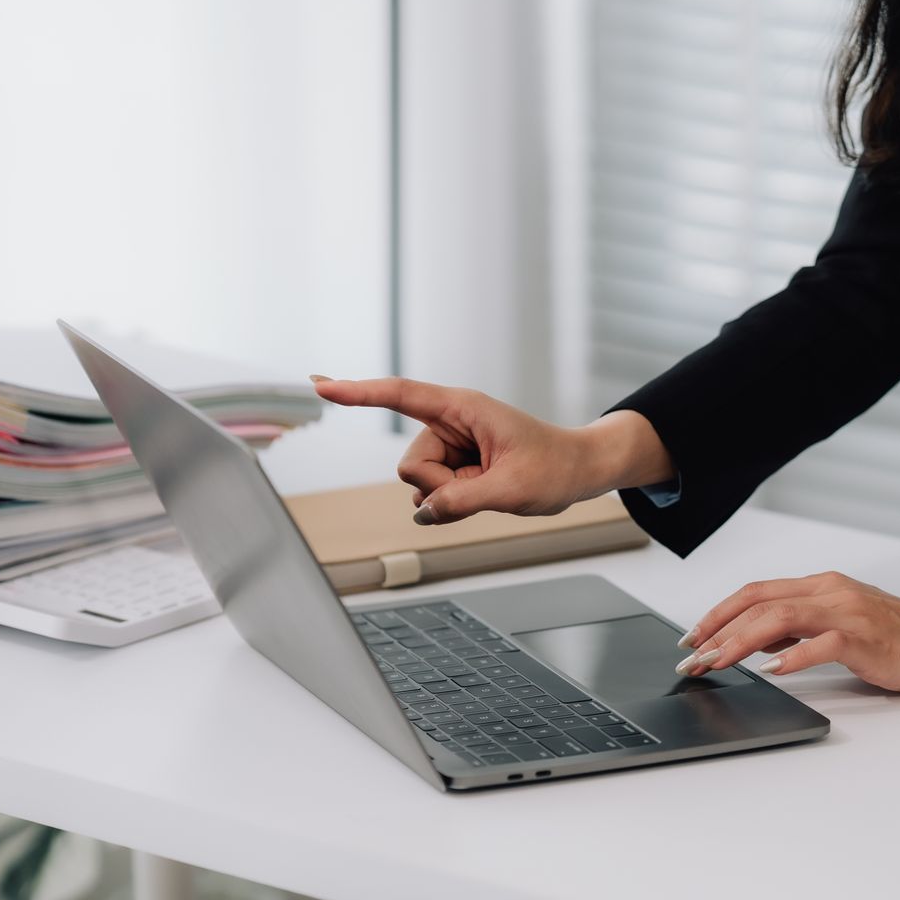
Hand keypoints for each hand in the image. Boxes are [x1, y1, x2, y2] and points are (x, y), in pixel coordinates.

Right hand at [309, 375, 673, 522]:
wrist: (578, 470)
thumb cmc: (554, 467)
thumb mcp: (511, 489)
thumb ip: (462, 502)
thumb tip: (422, 513)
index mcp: (463, 408)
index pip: (400, 395)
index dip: (358, 392)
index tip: (320, 385)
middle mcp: (451, 422)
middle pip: (411, 464)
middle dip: (439, 488)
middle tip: (484, 487)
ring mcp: (451, 445)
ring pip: (420, 483)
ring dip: (449, 496)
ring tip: (490, 487)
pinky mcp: (454, 465)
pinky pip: (431, 493)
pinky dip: (450, 503)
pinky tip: (480, 495)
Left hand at [676, 571, 899, 696]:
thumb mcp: (841, 626)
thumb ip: (802, 629)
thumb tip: (757, 642)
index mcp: (822, 588)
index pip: (755, 593)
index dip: (717, 613)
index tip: (692, 638)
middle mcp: (830, 593)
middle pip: (758, 603)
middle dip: (716, 631)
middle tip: (690, 658)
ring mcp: (847, 613)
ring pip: (778, 619)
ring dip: (739, 643)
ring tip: (715, 663)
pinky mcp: (866, 638)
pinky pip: (821, 643)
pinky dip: (792, 656)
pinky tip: (771, 670)